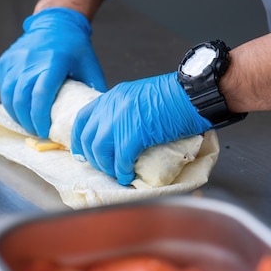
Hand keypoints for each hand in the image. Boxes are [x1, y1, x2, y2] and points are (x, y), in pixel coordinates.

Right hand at [0, 7, 106, 137]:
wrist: (55, 22)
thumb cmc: (74, 46)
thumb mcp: (89, 65)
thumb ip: (93, 89)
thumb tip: (96, 115)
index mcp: (53, 62)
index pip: (41, 94)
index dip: (40, 117)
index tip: (46, 130)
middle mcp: (30, 60)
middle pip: (21, 99)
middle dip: (28, 121)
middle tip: (37, 131)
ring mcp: (15, 60)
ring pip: (8, 95)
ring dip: (17, 114)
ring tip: (28, 124)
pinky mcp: (6, 61)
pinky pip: (3, 87)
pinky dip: (10, 102)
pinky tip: (20, 109)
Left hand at [71, 72, 211, 184]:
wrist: (190, 95)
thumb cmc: (173, 96)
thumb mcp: (140, 97)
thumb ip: (125, 112)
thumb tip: (122, 134)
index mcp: (112, 97)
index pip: (82, 119)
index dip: (80, 139)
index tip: (82, 152)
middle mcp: (111, 106)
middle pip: (88, 138)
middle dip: (93, 157)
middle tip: (104, 167)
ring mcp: (120, 119)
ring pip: (100, 151)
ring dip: (107, 166)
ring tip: (117, 172)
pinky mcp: (134, 133)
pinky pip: (120, 159)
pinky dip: (122, 171)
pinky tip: (127, 175)